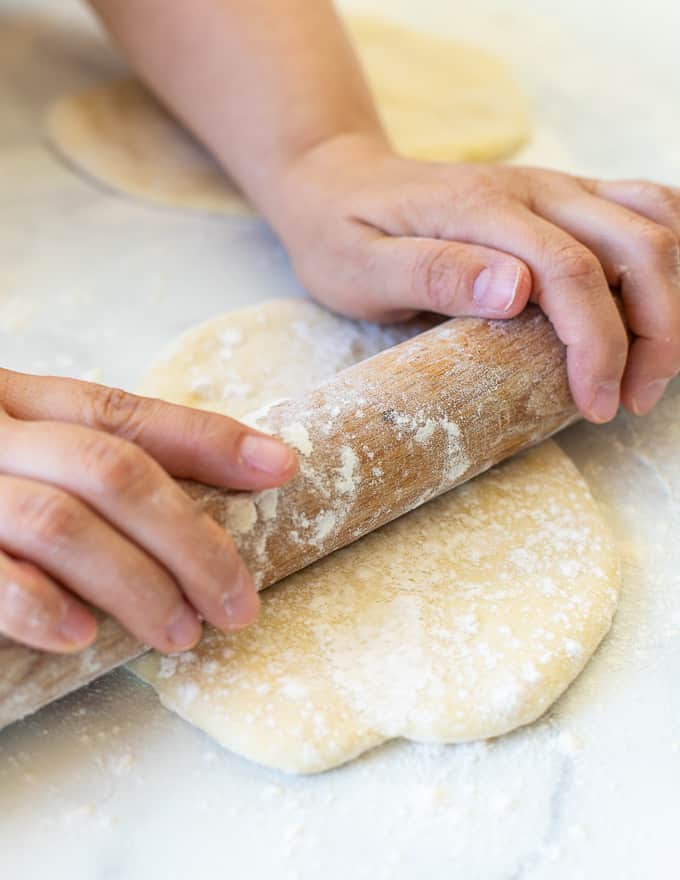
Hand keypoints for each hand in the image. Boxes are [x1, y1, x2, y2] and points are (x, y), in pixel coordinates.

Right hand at [0, 370, 296, 653]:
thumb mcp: (22, 456)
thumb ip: (85, 466)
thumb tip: (200, 497)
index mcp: (16, 404)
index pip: (122, 414)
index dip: (206, 441)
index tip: (280, 467)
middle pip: (111, 471)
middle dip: (189, 539)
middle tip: (238, 602)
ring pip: (62, 524)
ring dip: (137, 583)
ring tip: (181, 632)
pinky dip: (42, 606)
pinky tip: (83, 636)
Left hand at [276, 135, 679, 422]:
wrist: (336, 181)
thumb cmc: (341, 234)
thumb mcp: (362, 267)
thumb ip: (435, 273)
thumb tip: (516, 290)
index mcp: (483, 209)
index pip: (571, 272)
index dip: (598, 343)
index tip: (597, 403)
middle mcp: (532, 188)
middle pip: (635, 244)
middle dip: (656, 329)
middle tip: (633, 399)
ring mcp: (552, 185)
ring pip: (653, 221)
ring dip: (672, 294)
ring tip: (653, 365)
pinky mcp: (560, 195)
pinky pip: (640, 206)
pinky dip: (665, 254)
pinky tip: (655, 302)